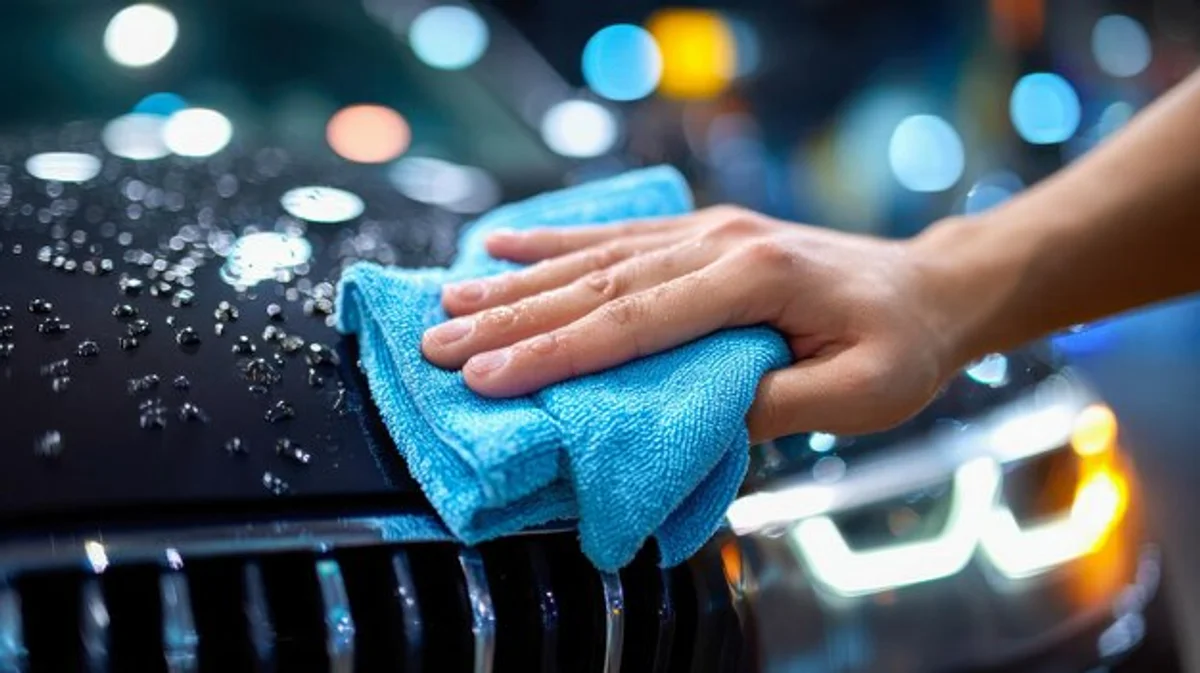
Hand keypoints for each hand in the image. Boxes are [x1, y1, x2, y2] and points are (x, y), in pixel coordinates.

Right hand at [421, 206, 963, 441]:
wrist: (931, 287)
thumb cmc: (901, 348)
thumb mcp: (858, 395)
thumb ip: (770, 404)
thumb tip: (687, 414)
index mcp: (755, 279)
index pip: (636, 322)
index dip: (558, 353)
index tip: (490, 378)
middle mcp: (720, 242)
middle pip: (599, 284)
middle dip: (513, 319)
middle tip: (439, 343)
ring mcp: (708, 231)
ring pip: (597, 256)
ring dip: (519, 282)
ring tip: (450, 301)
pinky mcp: (704, 233)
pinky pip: (618, 234)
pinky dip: (556, 242)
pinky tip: (505, 246)